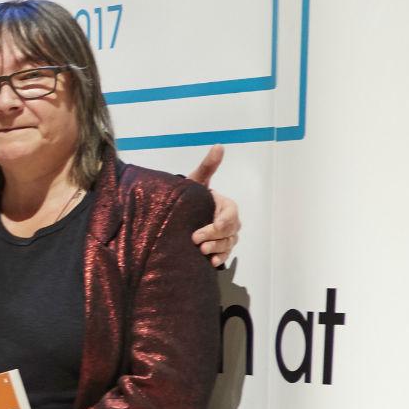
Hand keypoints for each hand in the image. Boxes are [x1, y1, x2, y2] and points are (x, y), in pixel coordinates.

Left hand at [186, 145, 239, 266]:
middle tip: (196, 241)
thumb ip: (207, 166)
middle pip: (231, 231)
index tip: (207, 229)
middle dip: (216, 237)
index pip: (231, 214)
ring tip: (201, 252)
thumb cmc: (187, 197)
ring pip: (228, 243)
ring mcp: (225, 235)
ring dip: (217, 248)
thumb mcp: (195, 181)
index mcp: (225, 205)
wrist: (177, 215)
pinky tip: (211, 263)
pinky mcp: (218, 247)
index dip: (221, 223)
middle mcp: (228, 221)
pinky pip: (225, 254)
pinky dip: (220, 258)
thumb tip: (219, 146)